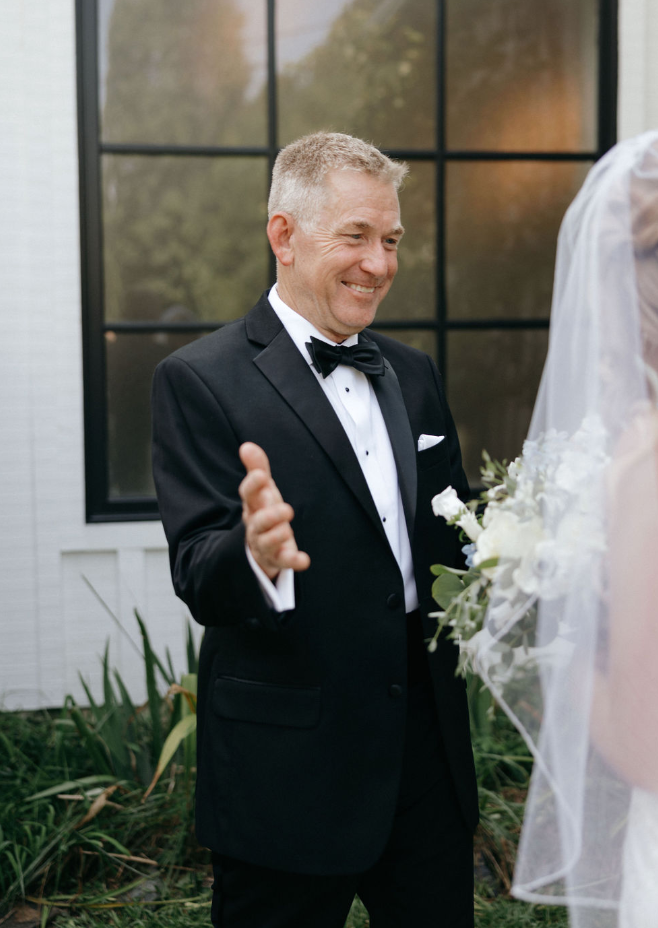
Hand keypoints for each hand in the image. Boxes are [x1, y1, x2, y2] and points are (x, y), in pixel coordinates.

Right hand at [238, 442, 310, 579]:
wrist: (260, 547)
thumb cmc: (263, 511)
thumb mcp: (262, 490)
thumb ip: (257, 468)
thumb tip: (246, 446)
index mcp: (252, 505)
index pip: (247, 495)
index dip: (253, 485)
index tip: (262, 475)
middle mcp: (256, 525)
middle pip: (257, 522)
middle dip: (269, 516)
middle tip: (286, 510)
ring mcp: (265, 544)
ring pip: (267, 542)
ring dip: (278, 536)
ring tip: (288, 530)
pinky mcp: (277, 559)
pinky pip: (284, 562)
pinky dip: (293, 561)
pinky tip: (304, 560)